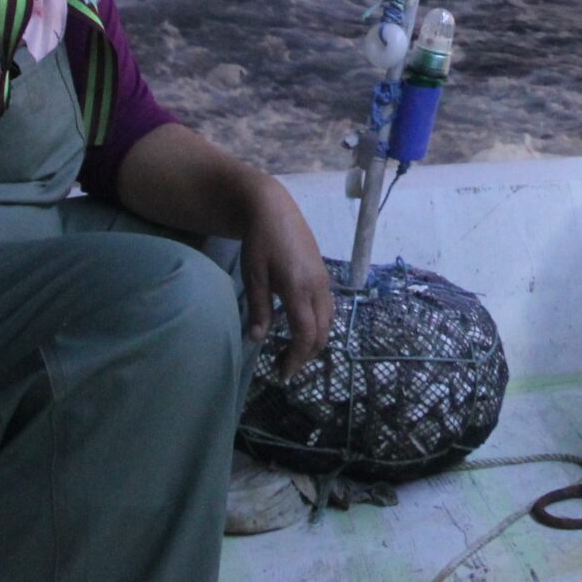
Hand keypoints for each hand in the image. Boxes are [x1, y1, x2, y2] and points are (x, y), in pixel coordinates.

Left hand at [240, 184, 335, 376]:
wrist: (274, 208)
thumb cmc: (260, 241)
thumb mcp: (254, 276)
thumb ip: (258, 309)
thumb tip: (256, 340)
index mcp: (300, 288)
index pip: (306, 334)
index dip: (297, 358)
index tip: (283, 374)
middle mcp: (318, 287)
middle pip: (322, 332)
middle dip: (306, 354)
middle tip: (285, 367)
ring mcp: (324, 280)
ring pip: (328, 321)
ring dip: (314, 340)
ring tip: (292, 350)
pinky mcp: (323, 274)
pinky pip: (327, 307)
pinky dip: (317, 324)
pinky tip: (300, 325)